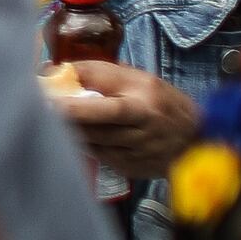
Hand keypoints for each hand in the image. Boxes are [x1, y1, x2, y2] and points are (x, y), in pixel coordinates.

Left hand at [41, 54, 200, 178]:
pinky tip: (81, 136)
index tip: (45, 92)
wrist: (197, 139)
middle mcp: (143, 122)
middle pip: (97, 120)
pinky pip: (100, 155)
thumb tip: (56, 72)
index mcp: (144, 94)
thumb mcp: (140, 80)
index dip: (74, 96)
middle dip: (68, 115)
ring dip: (73, 130)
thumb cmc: (161, 102)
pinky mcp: (133, 167)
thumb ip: (101, 75)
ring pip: (94, 140)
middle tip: (44, 108)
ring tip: (57, 120)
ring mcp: (139, 148)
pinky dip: (87, 145)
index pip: (104, 92)